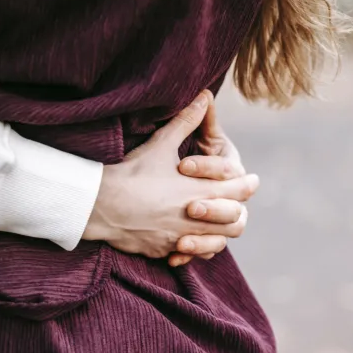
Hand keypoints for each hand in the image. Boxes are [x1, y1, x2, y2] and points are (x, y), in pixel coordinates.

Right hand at [82, 91, 259, 259]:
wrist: (101, 205)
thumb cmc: (133, 173)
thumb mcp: (162, 145)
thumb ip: (186, 122)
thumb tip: (204, 97)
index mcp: (201, 191)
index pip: (239, 190)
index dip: (248, 185)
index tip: (251, 181)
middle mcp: (197, 218)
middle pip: (236, 221)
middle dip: (238, 211)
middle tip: (236, 203)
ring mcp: (182, 237)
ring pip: (218, 242)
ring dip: (220, 233)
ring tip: (216, 223)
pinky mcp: (165, 250)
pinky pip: (191, 255)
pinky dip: (195, 248)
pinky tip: (189, 239)